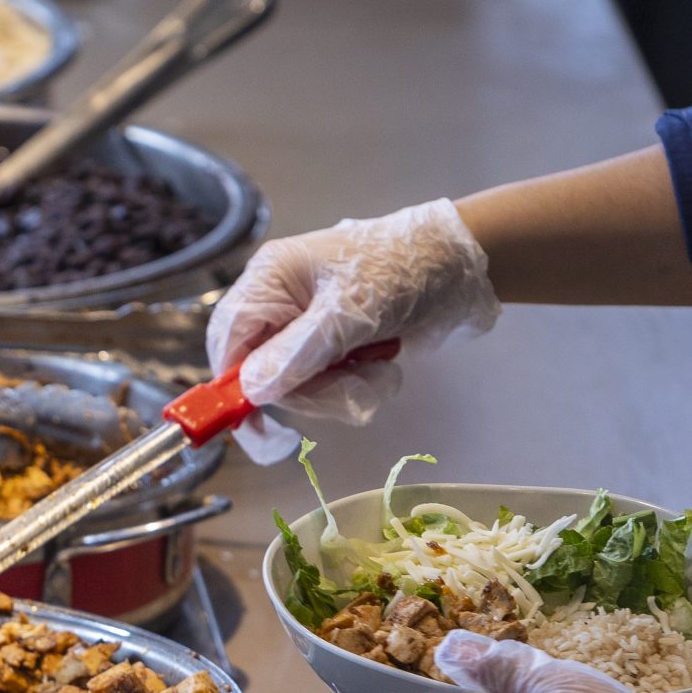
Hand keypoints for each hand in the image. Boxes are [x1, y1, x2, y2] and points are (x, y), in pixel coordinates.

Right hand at [205, 200, 500, 421]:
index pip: (228, 340)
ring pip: (303, 389)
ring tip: (378, 369)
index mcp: (272, 280)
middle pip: (265, 375)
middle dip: (311, 391)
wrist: (464, 266)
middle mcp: (283, 306)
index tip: (252, 425)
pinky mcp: (338, 350)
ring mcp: (310, 330)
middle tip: (349, 386)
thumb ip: (297, 353)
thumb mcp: (349, 312)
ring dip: (343, 391)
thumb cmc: (404, 269)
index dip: (232, 385)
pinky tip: (385, 366)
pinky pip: (333, 389)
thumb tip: (251, 388)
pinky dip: (362, 386)